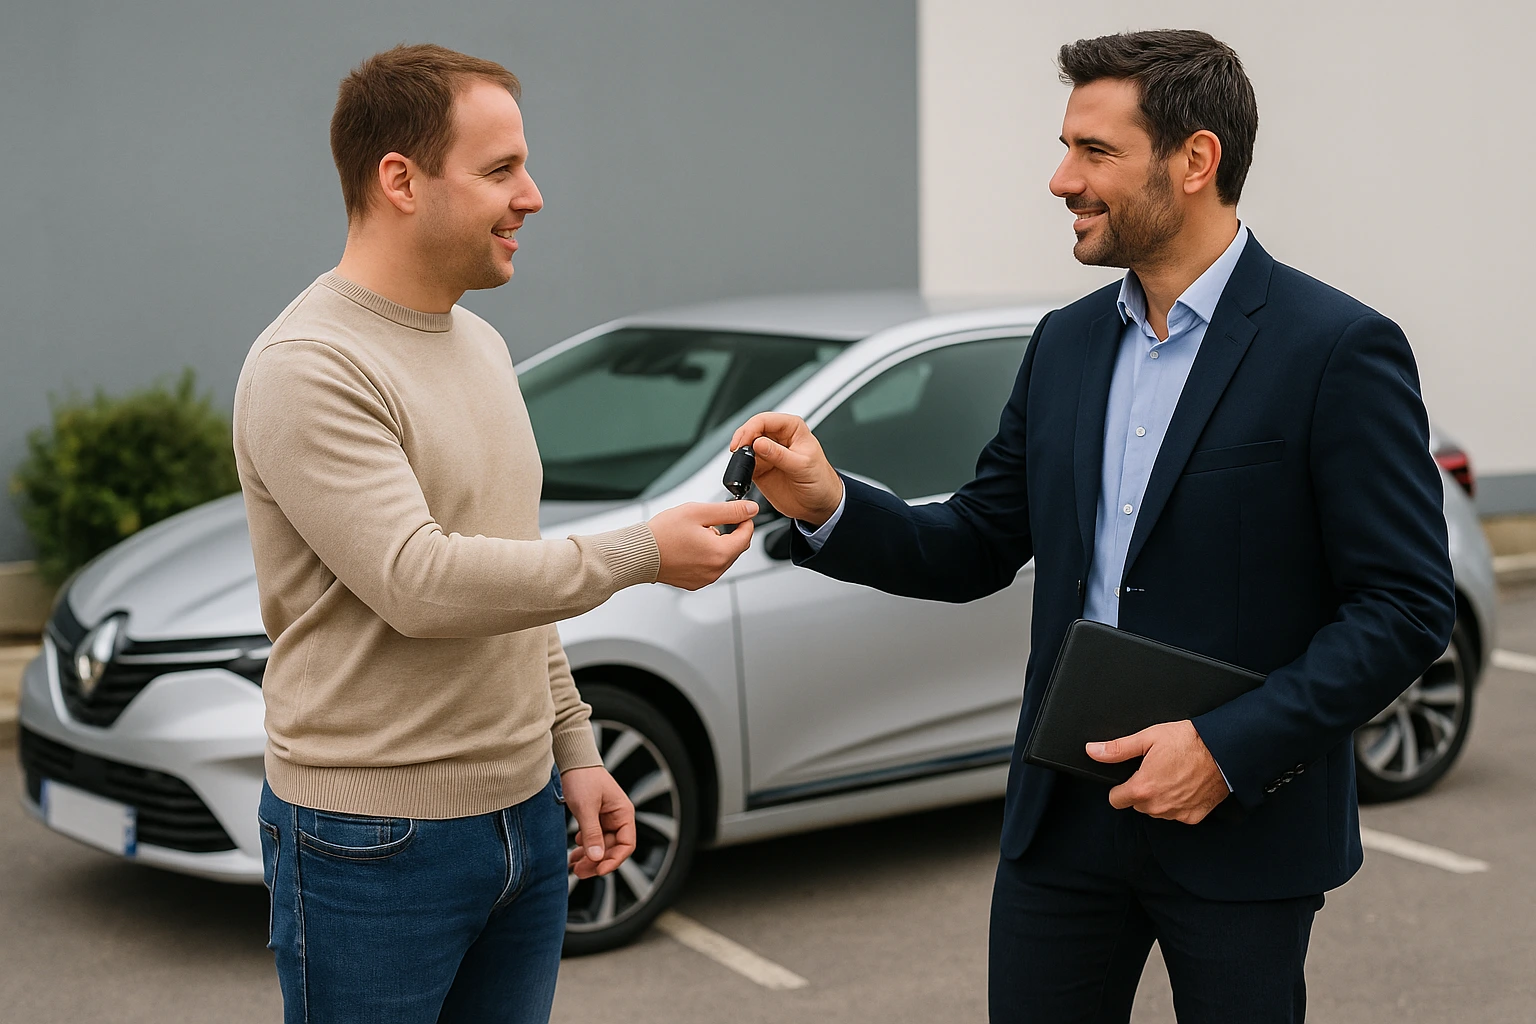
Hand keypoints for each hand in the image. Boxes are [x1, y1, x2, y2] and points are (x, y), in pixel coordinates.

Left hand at [561, 766, 635, 878]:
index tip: (599, 869)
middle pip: (612, 848)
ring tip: (574, 865)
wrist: (571, 760)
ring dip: (589, 857)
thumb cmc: (582, 777)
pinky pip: (592, 838)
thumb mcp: (586, 807)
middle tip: (580, 870)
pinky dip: (584, 847)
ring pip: (601, 845)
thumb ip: (592, 833)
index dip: (614, 860)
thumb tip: (597, 857)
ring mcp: (606, 818)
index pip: (626, 844)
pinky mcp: (594, 818)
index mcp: (623, 813)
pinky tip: (574, 851)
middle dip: (597, 861)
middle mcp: (617, 817)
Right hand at [649, 500, 757, 589]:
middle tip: (708, 522)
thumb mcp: (699, 513)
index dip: (745, 521)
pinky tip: (688, 547)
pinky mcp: (694, 583)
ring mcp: (705, 579)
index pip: (746, 536)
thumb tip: (751, 509)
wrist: (639, 553)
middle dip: (728, 533)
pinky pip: (709, 567)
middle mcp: (715, 571)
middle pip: (735, 548)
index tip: (739, 512)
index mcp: (719, 554)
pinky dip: (705, 556)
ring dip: (716, 545)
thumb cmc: (662, 534)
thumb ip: (729, 511)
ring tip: (693, 535)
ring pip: (722, 558)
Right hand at [729, 413, 843, 527]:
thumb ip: (779, 455)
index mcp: (792, 428)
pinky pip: (744, 463)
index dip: (751, 429)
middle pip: (752, 430)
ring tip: (741, 464)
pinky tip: (742, 473)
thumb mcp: (802, 466)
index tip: (743, 442)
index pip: (765, 420)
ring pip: (745, 445)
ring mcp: (767, 452)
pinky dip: (740, 467)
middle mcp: (778, 437)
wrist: (819, 505)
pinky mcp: (760, 468)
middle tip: (737, 451)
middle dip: (742, 439)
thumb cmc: (820, 481)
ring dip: (740, 453)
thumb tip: (758, 443)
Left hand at [1086, 720, 1229, 823]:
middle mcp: (1158, 806)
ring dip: (1159, 798)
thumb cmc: (1189, 741)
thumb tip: (1093, 751)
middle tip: (1155, 770)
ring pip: (1156, 811)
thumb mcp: (1148, 738)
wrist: (1224, 750)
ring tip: (1172, 775)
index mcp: (1143, 788)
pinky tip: (1185, 785)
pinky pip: (1177, 814)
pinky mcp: (1194, 817)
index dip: (1120, 788)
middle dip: (1141, 791)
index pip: (1116, 800)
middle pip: (1137, 805)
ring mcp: (1177, 813)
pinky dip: (1178, 803)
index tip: (1129, 778)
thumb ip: (1117, 748)